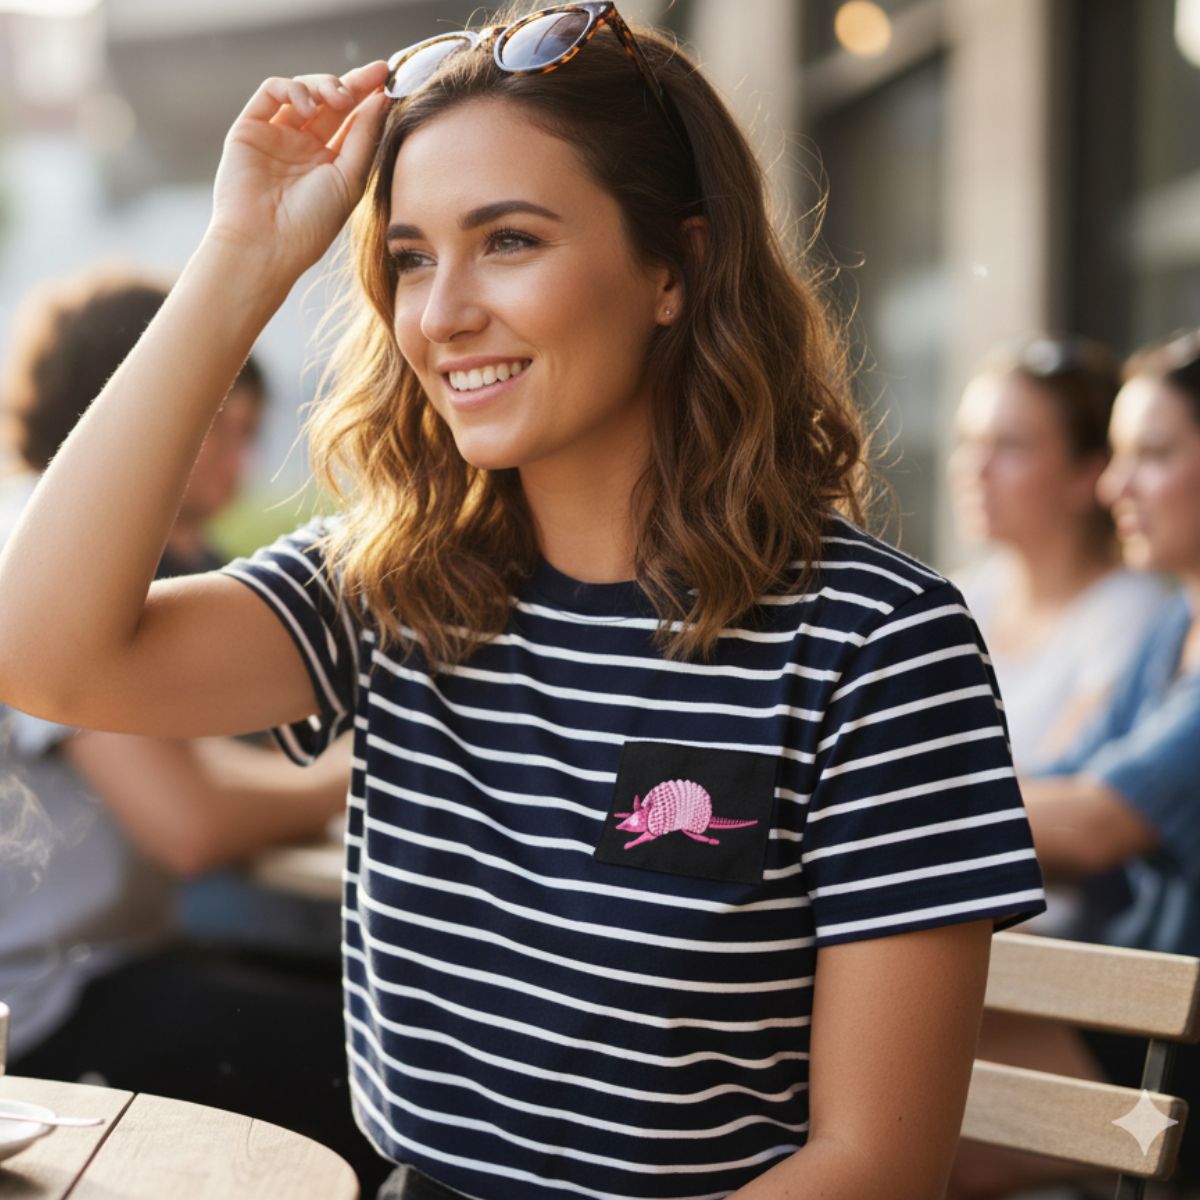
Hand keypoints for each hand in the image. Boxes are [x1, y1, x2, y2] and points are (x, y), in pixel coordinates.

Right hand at [207, 61, 391, 284]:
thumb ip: (364, 138)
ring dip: (326, 85)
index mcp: (330, 163)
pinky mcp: (250, 128)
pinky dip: (292, 87)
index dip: (370, 98)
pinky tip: (309, 103)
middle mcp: (303, 147)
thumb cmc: (311, 223)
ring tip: (340, 99)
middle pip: (331, 101)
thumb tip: (381, 98)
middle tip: (376, 73)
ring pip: (303, 90)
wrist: (266, 244)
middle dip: (354, 83)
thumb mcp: (349, 180)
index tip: (389, 78)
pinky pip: (271, 91)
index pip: (352, 121)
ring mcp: (277, 135)